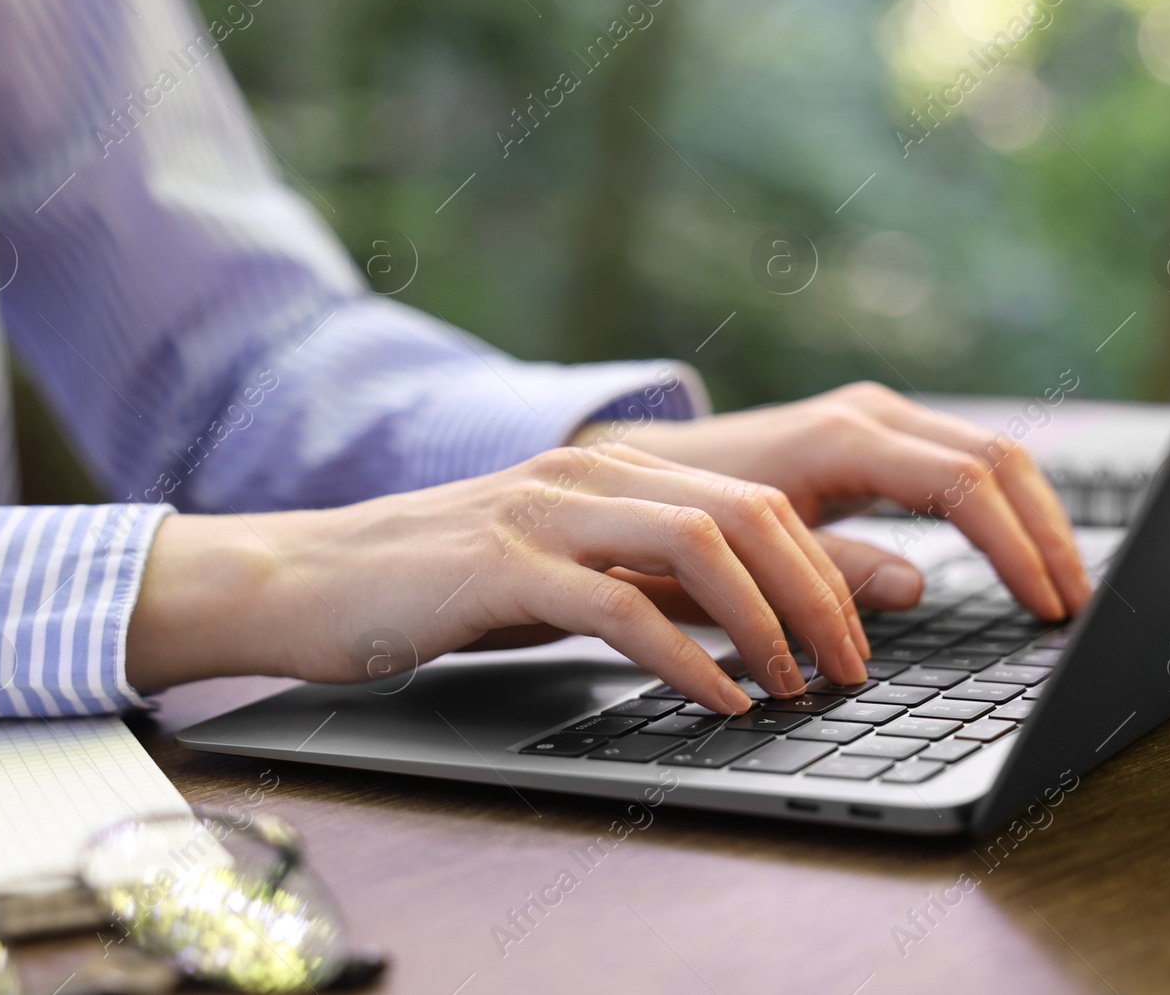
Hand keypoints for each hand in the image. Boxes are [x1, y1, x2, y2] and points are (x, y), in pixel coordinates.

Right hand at [126, 446, 875, 713]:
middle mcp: (588, 474)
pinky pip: (616, 604)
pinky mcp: (500, 565)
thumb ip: (659, 592)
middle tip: (850, 670)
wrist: (311, 579)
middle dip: (819, 594)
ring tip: (796, 686)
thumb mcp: (570, 584)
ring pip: (697, 543)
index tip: (858, 640)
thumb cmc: (444, 589)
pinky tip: (715, 699)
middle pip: (746, 513)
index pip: (754, 501)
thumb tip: (764, 628)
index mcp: (613, 470)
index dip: (824, 570)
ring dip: (765, 622)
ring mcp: (544, 512)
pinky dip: (682, 655)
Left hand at [575, 382, 1089, 620]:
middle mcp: (869, 414)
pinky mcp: (880, 433)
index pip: (963, 484)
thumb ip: (829, 571)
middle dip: (1045, 533)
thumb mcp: (748, 553)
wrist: (647, 466)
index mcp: (840, 439)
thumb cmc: (685, 514)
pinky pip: (965, 460)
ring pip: (992, 454)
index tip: (1046, 607)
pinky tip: (1022, 552)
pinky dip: (1004, 506)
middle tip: (1075, 606)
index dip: (1015, 547)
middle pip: (997, 459)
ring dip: (1036, 519)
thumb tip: (916, 586)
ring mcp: (878, 416)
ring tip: (1063, 586)